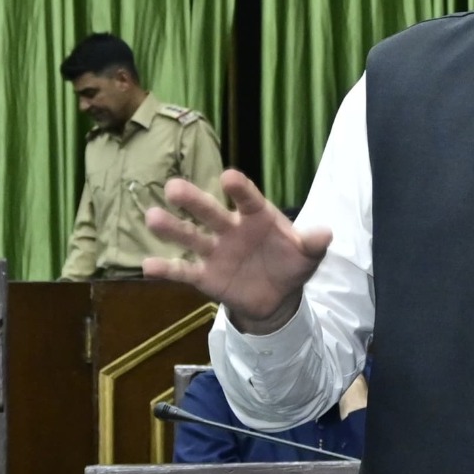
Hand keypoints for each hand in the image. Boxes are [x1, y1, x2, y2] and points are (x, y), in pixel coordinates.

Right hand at [143, 169, 331, 333]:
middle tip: (173, 187)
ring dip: (172, 228)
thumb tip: (326, 233)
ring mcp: (215, 251)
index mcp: (256, 216)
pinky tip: (147, 265)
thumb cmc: (289, 264)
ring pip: (191, 237)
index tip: (227, 177)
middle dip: (194, 200)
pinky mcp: (205, 276)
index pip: (247, 199)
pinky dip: (166, 269)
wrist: (275, 296)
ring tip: (152, 217)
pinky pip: (183, 271)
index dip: (239, 189)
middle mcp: (230, 228)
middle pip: (210, 212)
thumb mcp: (307, 256)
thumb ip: (313, 244)